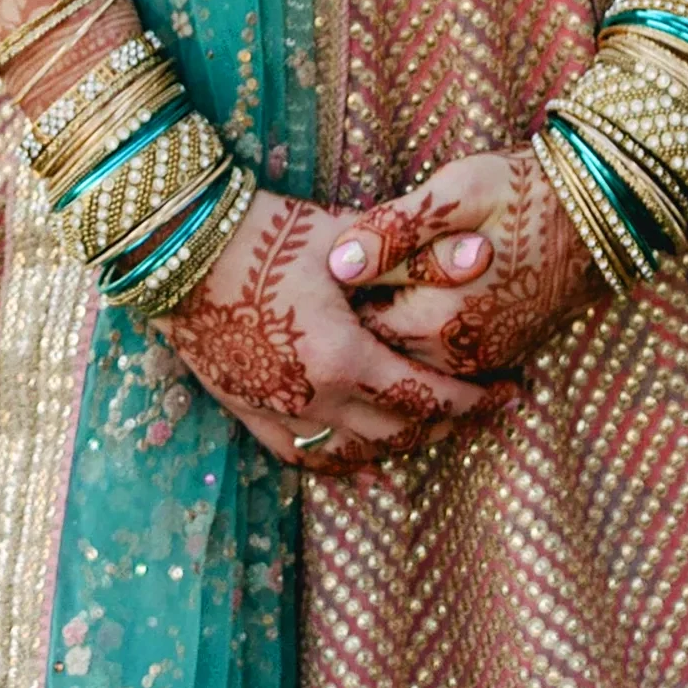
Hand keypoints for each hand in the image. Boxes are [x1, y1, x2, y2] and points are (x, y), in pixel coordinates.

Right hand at [158, 189, 517, 468]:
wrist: (178, 246)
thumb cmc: (266, 231)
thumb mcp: (346, 238)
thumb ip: (417, 255)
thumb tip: (484, 259)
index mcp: (343, 359)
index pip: (427, 400)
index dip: (475, 403)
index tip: (510, 395)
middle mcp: (314, 399)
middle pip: (398, 434)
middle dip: (448, 425)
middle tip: (481, 409)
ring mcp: (278, 412)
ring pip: (355, 453)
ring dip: (400, 444)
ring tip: (431, 425)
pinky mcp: (249, 411)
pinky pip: (307, 455)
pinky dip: (344, 456)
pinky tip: (361, 449)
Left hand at [328, 148, 603, 377]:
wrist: (599, 214)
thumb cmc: (525, 192)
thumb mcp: (459, 192)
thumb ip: (397, 230)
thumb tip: (338, 264)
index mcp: (436, 318)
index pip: (356, 318)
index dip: (334, 291)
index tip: (319, 258)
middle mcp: (454, 355)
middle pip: (377, 344)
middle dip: (356, 312)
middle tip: (335, 274)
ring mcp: (477, 361)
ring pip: (406, 356)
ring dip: (385, 325)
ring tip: (371, 283)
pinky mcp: (496, 356)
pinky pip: (438, 360)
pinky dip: (416, 336)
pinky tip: (411, 297)